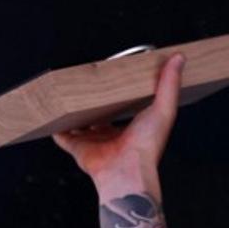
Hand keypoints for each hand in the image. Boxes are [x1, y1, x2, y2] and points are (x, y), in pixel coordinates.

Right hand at [53, 53, 184, 193]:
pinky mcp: (77, 148)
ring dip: (73, 113)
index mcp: (132, 128)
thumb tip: (179, 58)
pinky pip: (62, 136)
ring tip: (65, 97)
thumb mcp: (163, 109)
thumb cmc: (147, 144)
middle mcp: (112, 136)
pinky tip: (50, 115)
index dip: (118, 96)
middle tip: (85, 88)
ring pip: (79, 126)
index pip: (123, 109)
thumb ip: (169, 84)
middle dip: (93, 103)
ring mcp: (93, 142)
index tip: (112, 82)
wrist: (127, 170)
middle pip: (99, 116)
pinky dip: (55, 127)